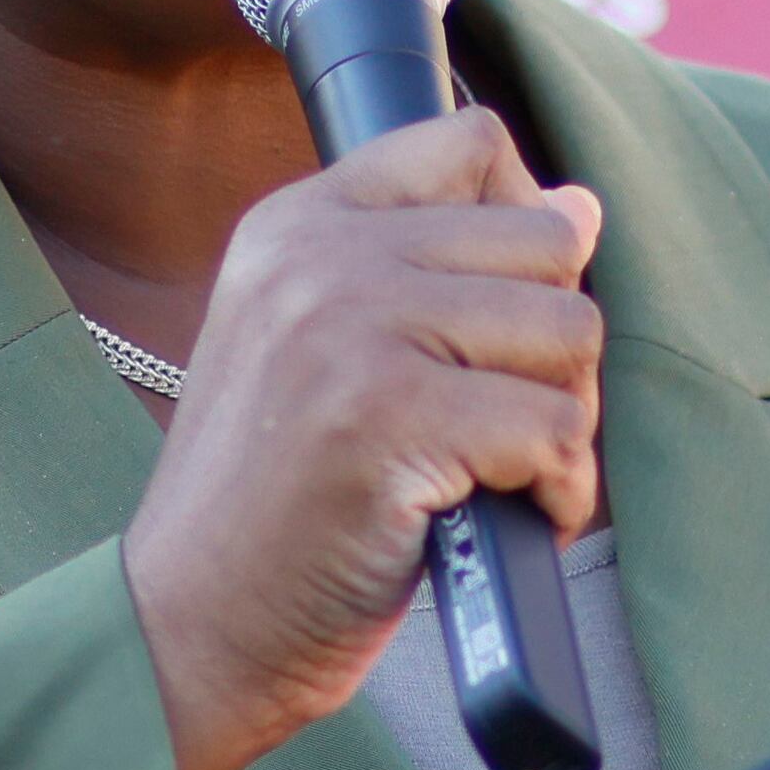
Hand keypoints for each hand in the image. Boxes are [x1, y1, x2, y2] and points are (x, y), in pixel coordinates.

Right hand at [125, 108, 603, 769]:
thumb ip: (428, 268)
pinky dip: (561, 491)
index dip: (530, 225)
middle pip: (545, 242)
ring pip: (568, 332)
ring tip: (503, 470)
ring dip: (565, 420)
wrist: (190, 626)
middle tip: (506, 421)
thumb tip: (579, 207)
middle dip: (556, 346)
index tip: (502, 317)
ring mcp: (349, 331)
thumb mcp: (317, 348)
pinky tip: (510, 516)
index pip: (471, 143)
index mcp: (298, 224)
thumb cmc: (277, 505)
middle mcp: (320, 257)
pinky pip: (555, 428)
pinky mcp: (386, 419)